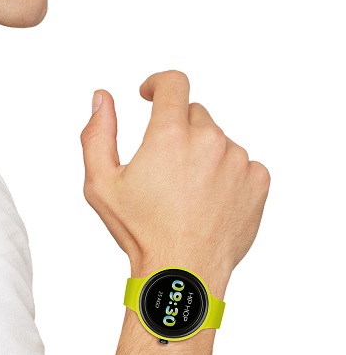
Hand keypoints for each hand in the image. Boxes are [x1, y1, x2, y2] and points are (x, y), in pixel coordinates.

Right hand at [80, 70, 269, 292]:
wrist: (182, 271)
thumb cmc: (139, 231)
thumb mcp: (101, 185)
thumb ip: (97, 135)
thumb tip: (102, 99)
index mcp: (169, 135)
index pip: (173, 83)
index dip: (158, 83)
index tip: (151, 93)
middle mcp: (209, 140)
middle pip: (194, 116)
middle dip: (176, 133)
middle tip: (162, 171)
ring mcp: (238, 160)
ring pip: (218, 142)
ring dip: (201, 156)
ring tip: (185, 196)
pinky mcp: (257, 180)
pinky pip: (241, 165)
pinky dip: (225, 176)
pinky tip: (207, 204)